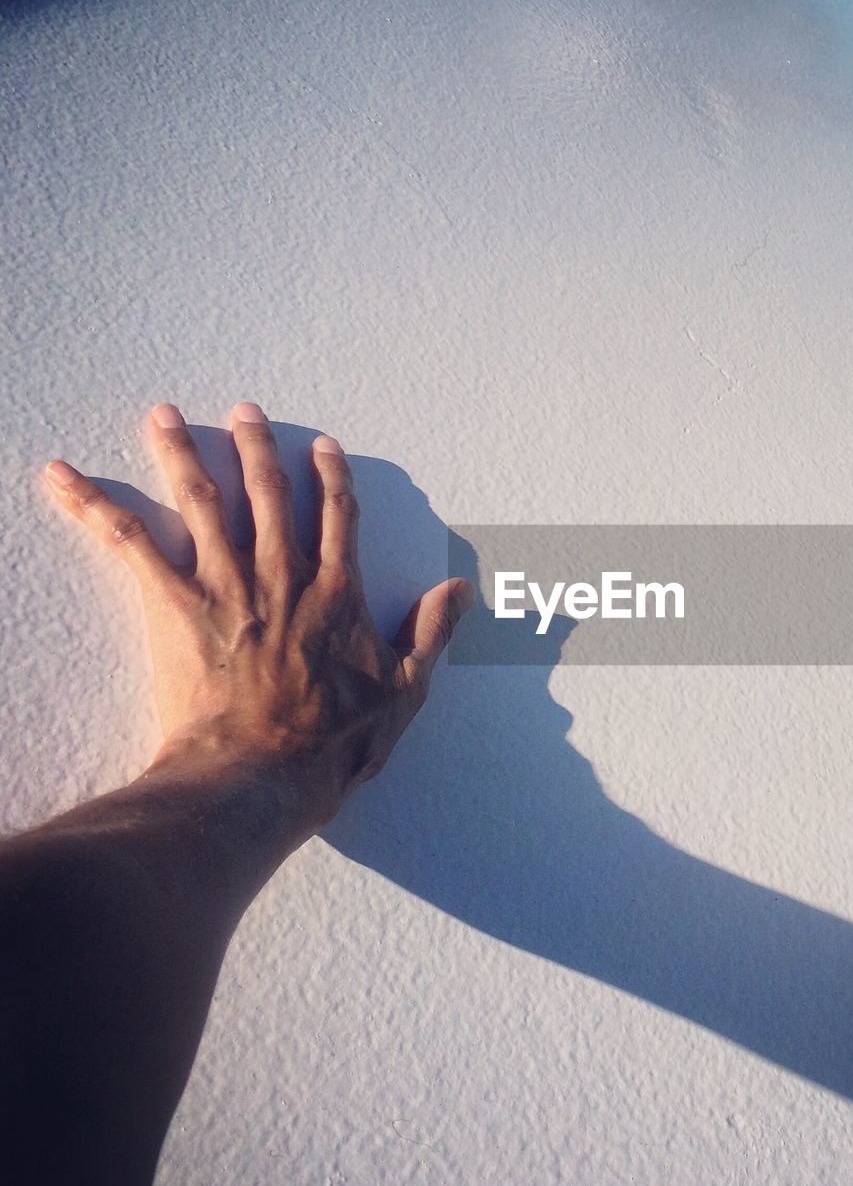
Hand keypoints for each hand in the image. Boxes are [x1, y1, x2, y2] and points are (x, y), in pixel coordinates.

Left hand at [43, 402, 472, 825]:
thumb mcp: (404, 690)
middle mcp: (282, 575)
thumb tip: (459, 588)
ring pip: (203, 503)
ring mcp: (227, 586)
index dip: (331, 478)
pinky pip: (129, 544)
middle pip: (268, 496)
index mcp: (336, 593)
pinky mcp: (175, 606)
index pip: (336, 518)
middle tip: (242, 412)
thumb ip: (431, 633)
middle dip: (255, 448)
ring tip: (164, 416)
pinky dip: (92, 505)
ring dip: (182, 455)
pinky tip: (61, 477)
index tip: (322, 447)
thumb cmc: (333, 743)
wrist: (261, 773)